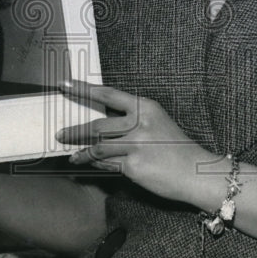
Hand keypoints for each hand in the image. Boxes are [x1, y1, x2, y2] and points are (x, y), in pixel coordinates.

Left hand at [56, 80, 214, 204]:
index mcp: (145, 106)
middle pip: (98, 124)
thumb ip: (132, 121)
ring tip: (71, 156)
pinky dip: (96, 165)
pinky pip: (107, 165)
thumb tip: (102, 127)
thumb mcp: (157, 123)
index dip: (83, 89)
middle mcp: (139, 123)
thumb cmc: (178, 149)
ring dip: (81, 152)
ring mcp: (136, 145)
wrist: (197, 172)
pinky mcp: (134, 166)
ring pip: (98, 147)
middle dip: (75, 130)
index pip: (108, 94)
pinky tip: (89, 166)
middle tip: (60, 133)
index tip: (65, 85)